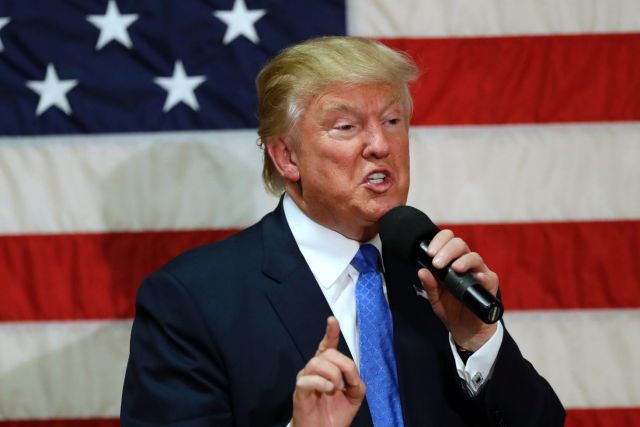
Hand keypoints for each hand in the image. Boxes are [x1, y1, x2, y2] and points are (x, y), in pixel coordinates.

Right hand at [291, 317, 365, 426]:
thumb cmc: (335, 414)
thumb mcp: (354, 397)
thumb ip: (357, 382)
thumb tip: (353, 376)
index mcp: (328, 368)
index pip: (328, 346)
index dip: (331, 332)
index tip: (332, 320)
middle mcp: (314, 369)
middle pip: (328, 353)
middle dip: (344, 364)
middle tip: (349, 382)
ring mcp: (305, 379)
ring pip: (318, 362)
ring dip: (333, 375)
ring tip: (336, 389)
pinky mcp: (300, 391)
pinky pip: (308, 378)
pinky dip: (322, 383)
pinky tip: (328, 390)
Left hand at [418, 230, 498, 350]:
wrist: (465, 330)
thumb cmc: (450, 309)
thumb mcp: (435, 299)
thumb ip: (429, 285)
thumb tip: (422, 271)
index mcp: (450, 261)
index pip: (447, 240)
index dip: (439, 241)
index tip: (429, 252)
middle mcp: (465, 262)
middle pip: (460, 244)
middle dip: (447, 250)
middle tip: (437, 263)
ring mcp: (479, 272)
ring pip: (474, 257)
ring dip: (463, 260)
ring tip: (455, 268)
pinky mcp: (490, 284)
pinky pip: (488, 277)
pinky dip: (481, 277)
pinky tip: (475, 279)